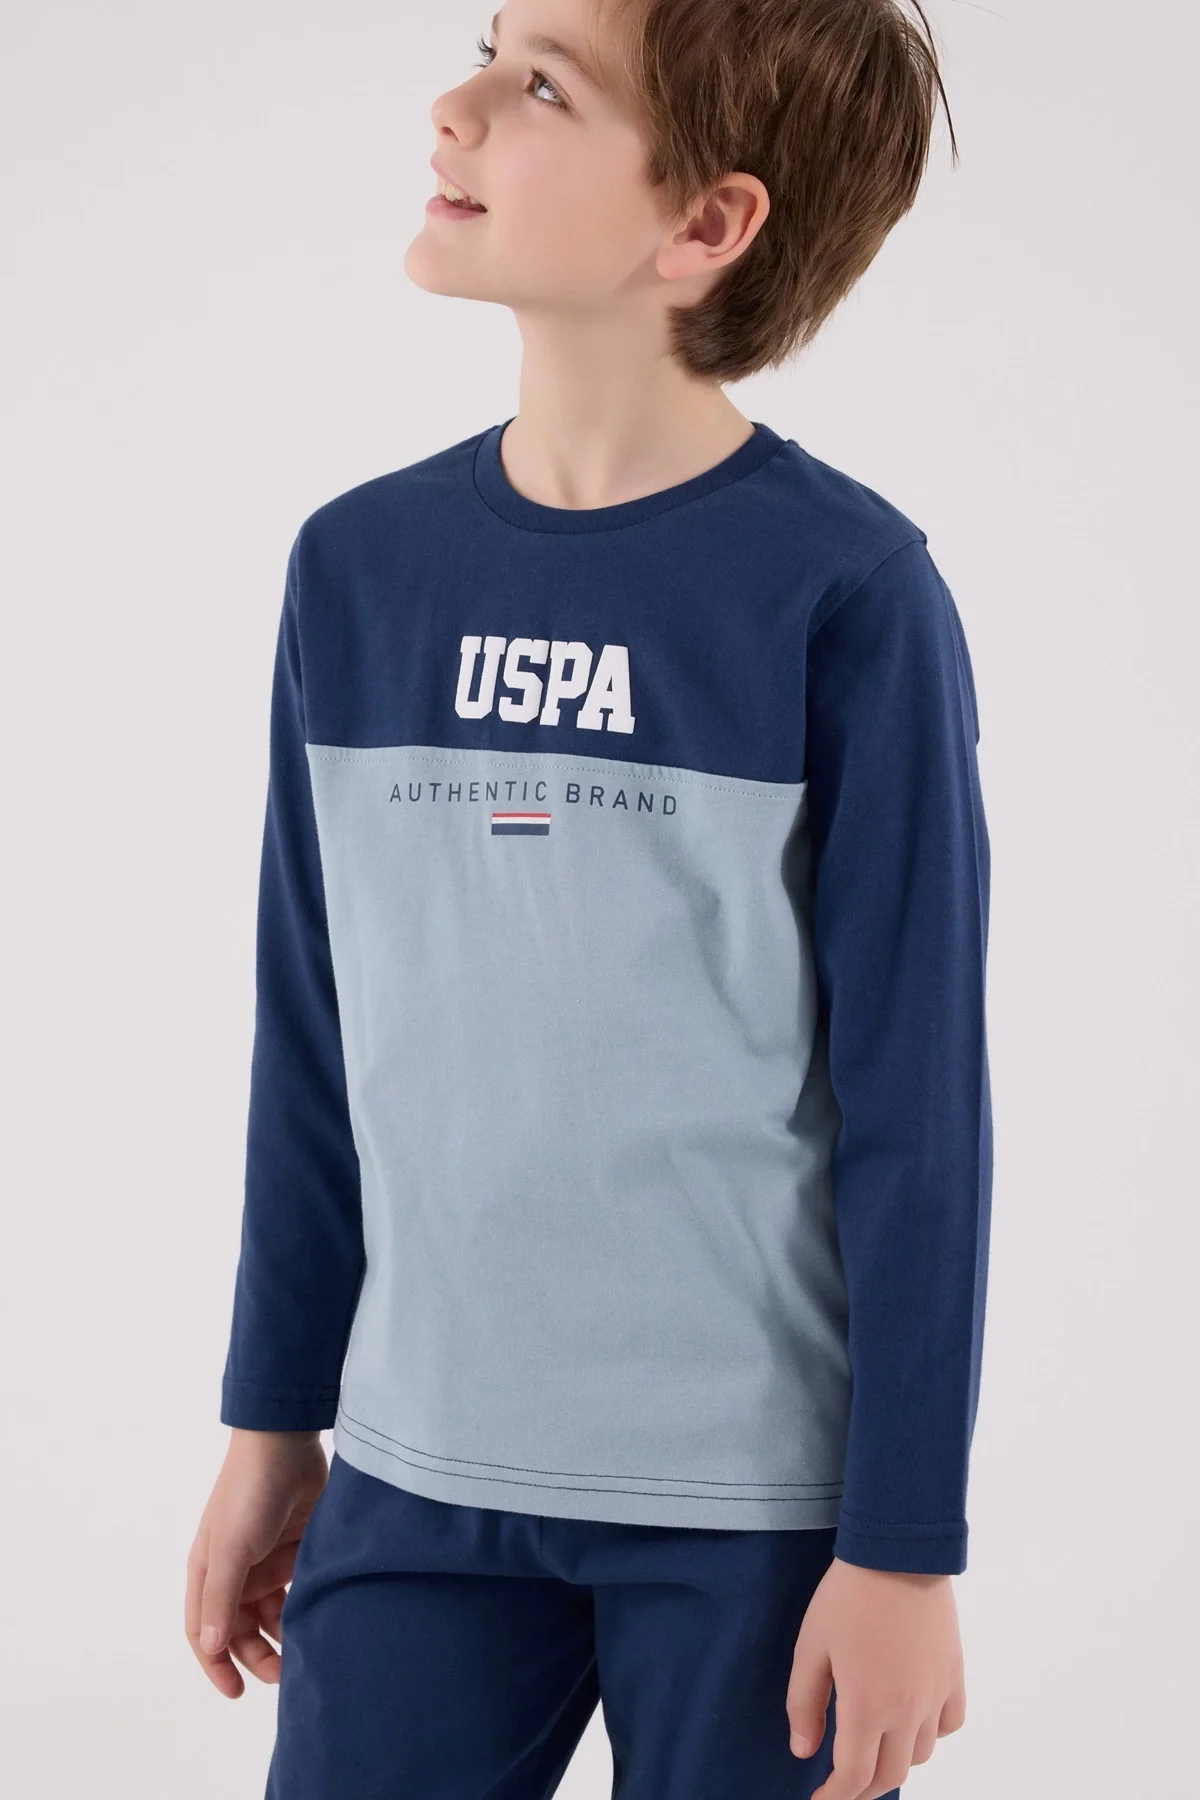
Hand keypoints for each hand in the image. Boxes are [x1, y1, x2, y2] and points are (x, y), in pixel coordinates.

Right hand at [184, 1429, 328, 1697]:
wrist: (286, 1442)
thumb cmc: (249, 1493)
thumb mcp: (232, 1548)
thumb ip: (223, 1598)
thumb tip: (212, 1647)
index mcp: (208, 1571)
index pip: (203, 1631)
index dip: (216, 1665)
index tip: (237, 1693)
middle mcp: (234, 1569)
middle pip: (240, 1628)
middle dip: (256, 1655)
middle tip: (282, 1676)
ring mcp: (265, 1558)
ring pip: (271, 1613)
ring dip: (282, 1636)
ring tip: (302, 1653)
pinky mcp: (295, 1547)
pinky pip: (296, 1589)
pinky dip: (302, 1608)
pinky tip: (316, 1620)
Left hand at [786, 1555, 966, 1798]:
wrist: (898, 1554)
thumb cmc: (847, 1597)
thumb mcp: (811, 1647)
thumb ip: (804, 1703)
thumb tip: (804, 1750)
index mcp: (867, 1709)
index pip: (854, 1777)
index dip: (836, 1798)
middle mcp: (907, 1712)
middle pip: (889, 1774)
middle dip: (863, 1787)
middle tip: (842, 1782)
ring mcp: (935, 1695)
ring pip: (920, 1754)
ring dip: (895, 1762)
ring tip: (874, 1750)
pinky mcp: (954, 1675)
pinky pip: (949, 1724)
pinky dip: (931, 1734)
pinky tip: (913, 1722)